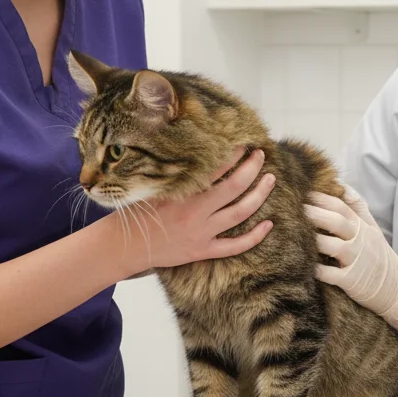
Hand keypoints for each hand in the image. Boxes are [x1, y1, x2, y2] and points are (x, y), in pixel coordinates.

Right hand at [111, 147, 275, 273]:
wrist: (127, 246)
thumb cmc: (140, 213)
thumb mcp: (154, 188)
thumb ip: (177, 175)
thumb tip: (198, 154)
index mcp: (182, 195)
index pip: (215, 170)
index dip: (232, 156)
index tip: (242, 145)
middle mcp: (195, 214)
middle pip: (233, 188)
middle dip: (251, 169)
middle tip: (261, 155)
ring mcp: (202, 234)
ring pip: (240, 214)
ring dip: (259, 195)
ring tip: (270, 179)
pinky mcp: (203, 251)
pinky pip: (235, 246)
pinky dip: (254, 236)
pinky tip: (269, 224)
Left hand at [305, 191, 397, 339]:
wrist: (397, 288)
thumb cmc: (379, 256)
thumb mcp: (373, 228)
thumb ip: (358, 207)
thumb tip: (341, 185)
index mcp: (362, 227)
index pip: (342, 207)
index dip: (322, 198)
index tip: (303, 191)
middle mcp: (360, 241)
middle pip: (337, 222)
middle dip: (315, 214)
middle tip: (293, 207)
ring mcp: (356, 261)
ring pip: (334, 246)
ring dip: (315, 240)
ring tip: (294, 234)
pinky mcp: (352, 281)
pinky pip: (333, 275)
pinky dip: (319, 270)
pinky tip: (305, 265)